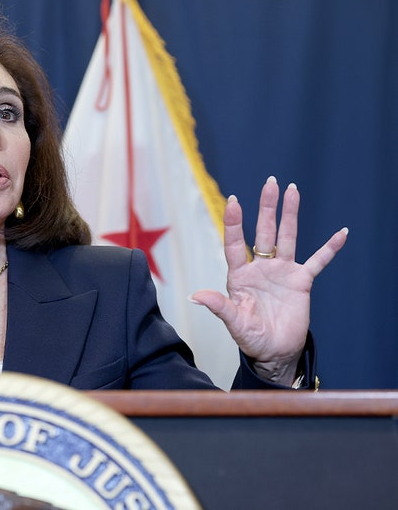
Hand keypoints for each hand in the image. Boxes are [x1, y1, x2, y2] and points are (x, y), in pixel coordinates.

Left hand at [191, 176, 347, 384]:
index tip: (234, 201)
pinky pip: (318, 261)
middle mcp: (260, 268)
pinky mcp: (301, 282)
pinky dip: (330, 248)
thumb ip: (218, 307)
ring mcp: (282, 272)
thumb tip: (194, 296)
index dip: (234, 223)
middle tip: (271, 182)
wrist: (273, 352)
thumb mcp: (233, 322)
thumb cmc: (249, 337)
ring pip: (287, 238)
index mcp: (240, 275)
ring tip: (292, 190)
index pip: (234, 244)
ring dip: (290, 215)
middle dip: (267, 208)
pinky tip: (341, 233)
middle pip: (263, 232)